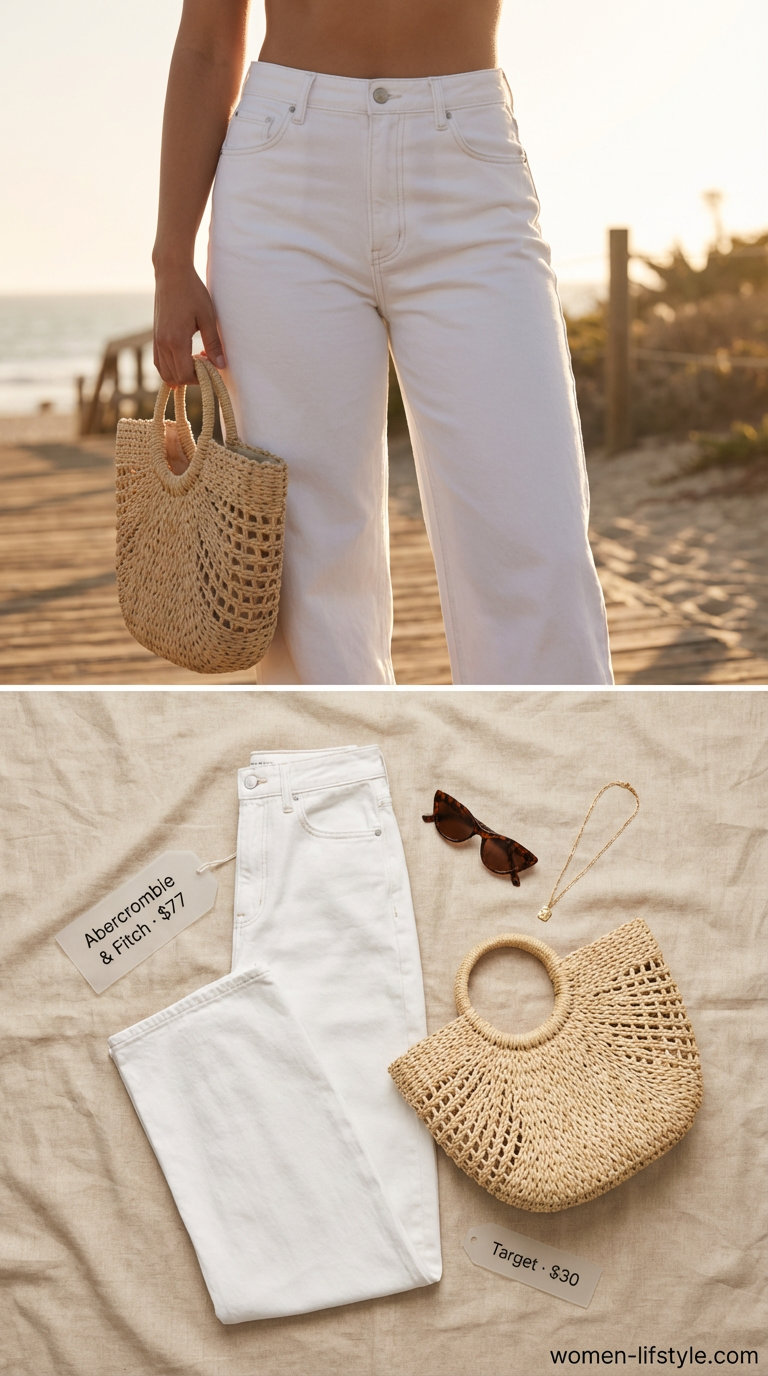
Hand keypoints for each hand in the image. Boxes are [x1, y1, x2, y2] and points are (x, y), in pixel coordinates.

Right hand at [153, 264, 226, 385]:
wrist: (171, 273)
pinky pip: (159, 362)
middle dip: (191, 377)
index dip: (199, 377)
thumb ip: (213, 344)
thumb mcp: (208, 318)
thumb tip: (221, 365)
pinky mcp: (155, 336)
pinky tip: (186, 356)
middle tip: (205, 362)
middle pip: (173, 378)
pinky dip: (172, 366)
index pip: (184, 375)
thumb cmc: (192, 292)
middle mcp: (162, 343)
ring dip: (181, 373)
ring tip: (197, 358)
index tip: (211, 366)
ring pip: (164, 373)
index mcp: (175, 340)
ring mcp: (156, 340)